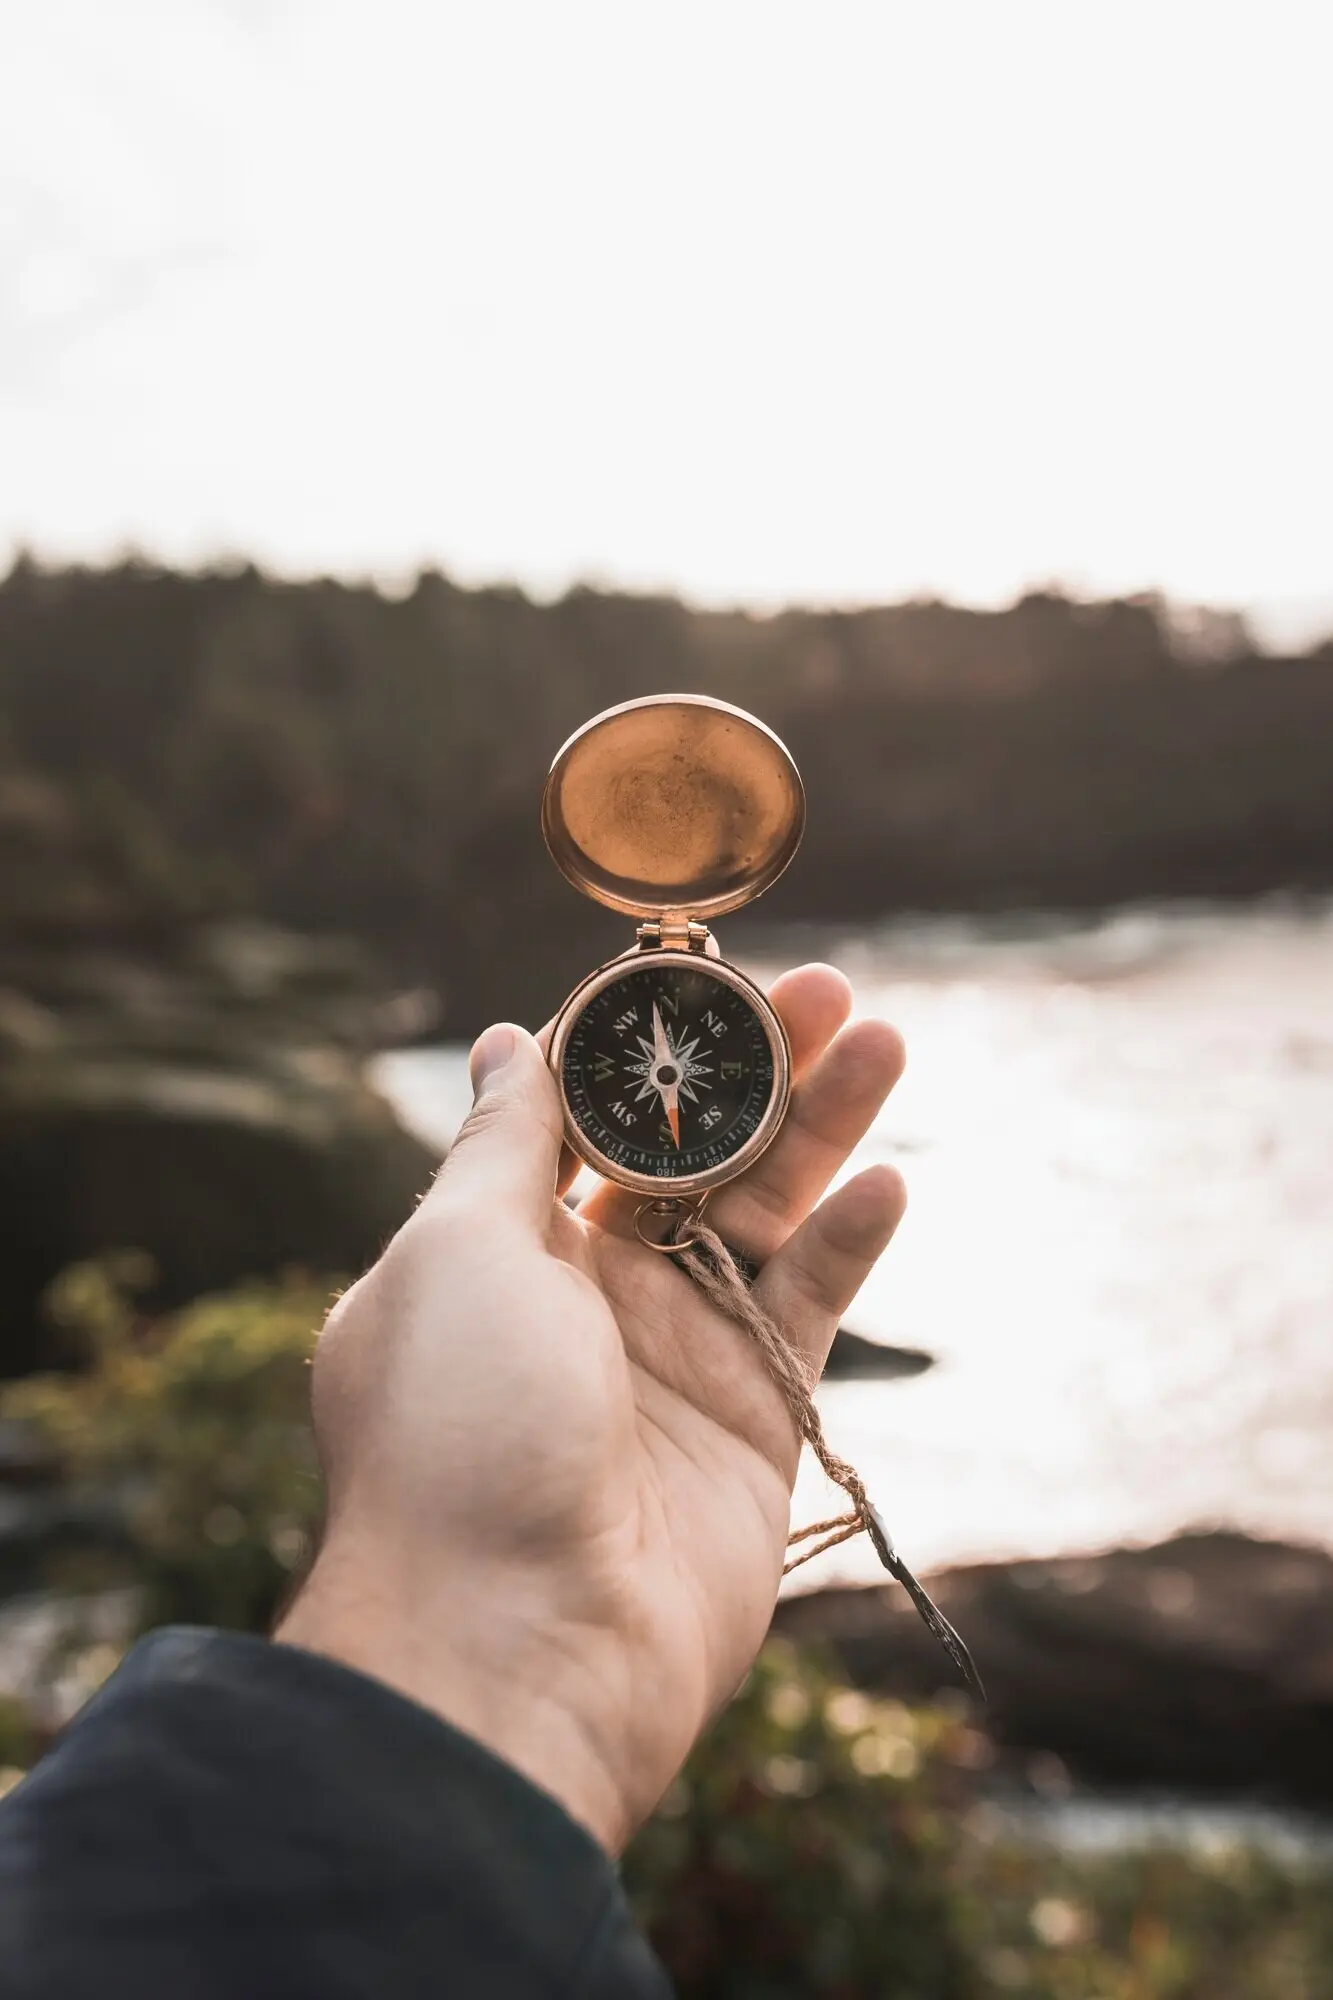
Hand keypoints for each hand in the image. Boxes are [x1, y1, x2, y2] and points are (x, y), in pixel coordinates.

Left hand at [278, 965, 905, 1851]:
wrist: (516, 1647)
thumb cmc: (458, 1435)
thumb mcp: (457, 1254)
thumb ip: (503, 1144)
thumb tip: (510, 1041)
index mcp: (497, 1250)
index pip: (585, 1114)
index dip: (648, 1043)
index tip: (707, 977)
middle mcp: (585, 1296)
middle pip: (691, 1153)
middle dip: (757, 1070)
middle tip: (830, 990)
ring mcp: (673, 1357)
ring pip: (764, 1215)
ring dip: (824, 1129)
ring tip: (883, 1039)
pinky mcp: (751, 1421)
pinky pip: (807, 1310)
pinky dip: (847, 1246)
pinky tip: (886, 1183)